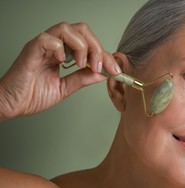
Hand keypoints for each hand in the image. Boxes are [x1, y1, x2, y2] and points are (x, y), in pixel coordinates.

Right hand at [0, 22, 120, 120]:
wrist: (12, 105)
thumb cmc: (32, 95)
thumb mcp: (66, 88)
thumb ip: (83, 78)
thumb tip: (103, 73)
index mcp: (63, 53)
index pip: (89, 44)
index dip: (105, 55)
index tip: (115, 70)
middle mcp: (54, 46)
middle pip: (82, 30)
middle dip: (96, 47)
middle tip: (100, 66)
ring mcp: (43, 46)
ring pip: (67, 28)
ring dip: (81, 46)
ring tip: (82, 64)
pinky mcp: (31, 50)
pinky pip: (48, 39)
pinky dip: (59, 48)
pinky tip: (62, 62)